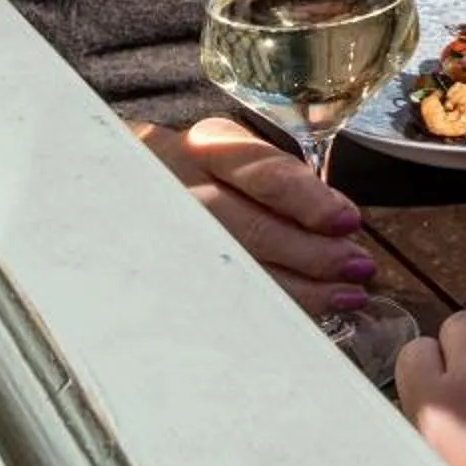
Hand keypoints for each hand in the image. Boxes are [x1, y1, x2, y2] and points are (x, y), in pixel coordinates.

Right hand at [135, 114, 374, 317]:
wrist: (106, 191)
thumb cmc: (193, 176)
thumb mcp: (229, 159)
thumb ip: (277, 182)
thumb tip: (340, 226)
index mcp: (206, 148)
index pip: (262, 173)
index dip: (310, 201)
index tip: (347, 222)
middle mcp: (178, 188)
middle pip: (251, 228)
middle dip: (312, 253)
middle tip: (359, 268)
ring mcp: (160, 234)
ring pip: (234, 270)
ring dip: (297, 289)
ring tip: (344, 297)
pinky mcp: (151, 277)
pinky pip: (212, 299)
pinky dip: (262, 311)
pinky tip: (297, 317)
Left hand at [398, 246, 465, 465]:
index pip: (465, 323)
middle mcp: (427, 407)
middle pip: (424, 346)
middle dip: (457, 365)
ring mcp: (404, 439)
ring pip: (410, 383)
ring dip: (439, 396)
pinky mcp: (394, 464)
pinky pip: (403, 419)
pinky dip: (427, 428)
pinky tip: (458, 460)